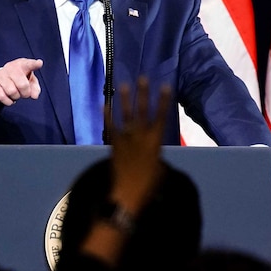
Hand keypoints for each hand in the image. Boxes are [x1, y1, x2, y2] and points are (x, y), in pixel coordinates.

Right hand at [0, 58, 42, 105]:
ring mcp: (1, 75)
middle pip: (22, 85)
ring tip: (15, 93)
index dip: (34, 64)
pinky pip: (2, 96)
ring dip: (16, 97)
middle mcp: (11, 68)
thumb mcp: (29, 81)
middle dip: (25, 93)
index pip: (29, 64)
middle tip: (24, 93)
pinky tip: (9, 98)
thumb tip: (34, 96)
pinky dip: (8, 101)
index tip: (39, 63)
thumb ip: (35, 88)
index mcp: (22, 65)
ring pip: (12, 92)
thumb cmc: (17, 79)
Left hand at [106, 76, 171, 214]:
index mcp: (155, 141)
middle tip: (143, 78)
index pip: (161, 116)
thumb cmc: (149, 184)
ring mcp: (126, 138)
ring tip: (124, 85)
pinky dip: (107, 115)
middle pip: (143, 110)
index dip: (163, 100)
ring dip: (125, 99)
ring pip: (126, 114)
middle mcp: (141, 135)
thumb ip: (158, 156)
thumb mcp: (161, 168)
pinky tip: (104, 103)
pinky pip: (109, 126)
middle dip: (143, 93)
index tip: (165, 86)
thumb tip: (156, 154)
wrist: (129, 192)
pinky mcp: (113, 143)